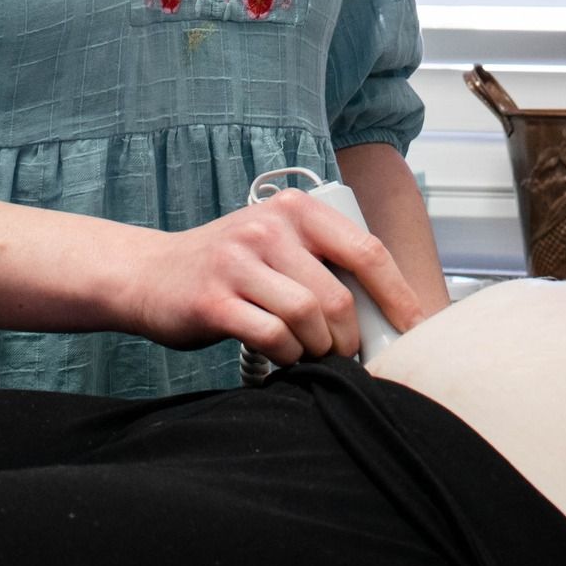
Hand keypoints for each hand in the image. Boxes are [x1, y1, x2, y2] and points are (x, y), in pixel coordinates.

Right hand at [124, 189, 424, 364]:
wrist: (151, 274)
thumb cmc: (230, 266)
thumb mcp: (277, 242)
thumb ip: (322, 260)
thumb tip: (385, 310)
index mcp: (295, 209)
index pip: (366, 251)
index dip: (398, 296)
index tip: (415, 329)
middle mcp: (268, 228)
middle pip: (338, 295)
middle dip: (348, 336)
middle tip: (342, 352)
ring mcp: (239, 262)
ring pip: (308, 318)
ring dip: (316, 348)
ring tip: (308, 353)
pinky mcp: (214, 299)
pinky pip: (272, 337)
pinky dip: (286, 356)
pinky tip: (281, 357)